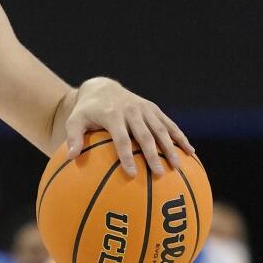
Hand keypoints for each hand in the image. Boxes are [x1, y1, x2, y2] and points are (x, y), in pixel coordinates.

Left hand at [65, 78, 193, 175]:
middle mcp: (131, 111)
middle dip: (153, 154)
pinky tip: (191, 152)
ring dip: (171, 147)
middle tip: (160, 173)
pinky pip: (169, 124)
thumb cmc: (87, 111)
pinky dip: (180, 137)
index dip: (126, 156)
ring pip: (160, 129)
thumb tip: (71, 157)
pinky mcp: (154, 109)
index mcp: (112, 115)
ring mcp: (144, 109)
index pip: (121, 138)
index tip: (132, 174)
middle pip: (144, 135)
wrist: (102, 88)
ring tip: (179, 166)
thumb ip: (73, 137)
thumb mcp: (75, 121)